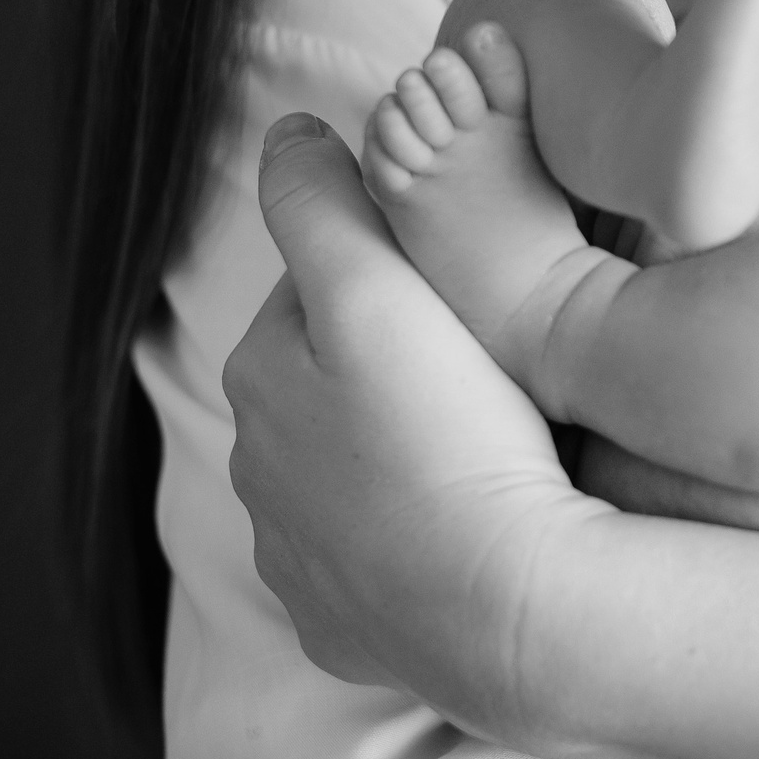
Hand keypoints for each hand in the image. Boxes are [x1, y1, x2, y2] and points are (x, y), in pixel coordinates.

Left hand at [226, 114, 594, 734]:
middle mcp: (256, 470)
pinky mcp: (343, 624)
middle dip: (386, 364)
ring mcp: (298, 557)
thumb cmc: (448, 433)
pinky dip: (403, 540)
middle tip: (481, 361)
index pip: (320, 286)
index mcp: (261, 374)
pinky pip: (369, 562)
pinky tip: (460, 530)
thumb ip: (321, 202)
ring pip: (344, 472)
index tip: (460, 283)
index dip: (393, 271)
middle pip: (327, 382)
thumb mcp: (378, 287)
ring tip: (478, 445)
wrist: (501, 604)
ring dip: (392, 453)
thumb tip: (286, 134)